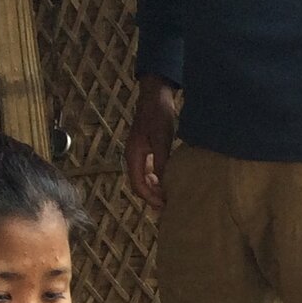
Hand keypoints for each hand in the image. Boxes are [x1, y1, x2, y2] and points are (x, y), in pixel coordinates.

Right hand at [125, 78, 178, 211]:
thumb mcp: (161, 139)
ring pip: (144, 179)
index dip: (150, 197)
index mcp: (133, 155)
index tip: (163, 205)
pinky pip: (148, 170)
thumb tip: (162, 182)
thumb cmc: (157, 115)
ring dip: (154, 189)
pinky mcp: (145, 150)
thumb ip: (161, 161)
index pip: (138, 185)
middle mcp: (133, 157)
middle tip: (167, 206)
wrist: (155, 95)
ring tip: (168, 196)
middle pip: (139, 184)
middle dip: (152, 196)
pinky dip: (156, 179)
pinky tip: (167, 181)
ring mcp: (138, 154)